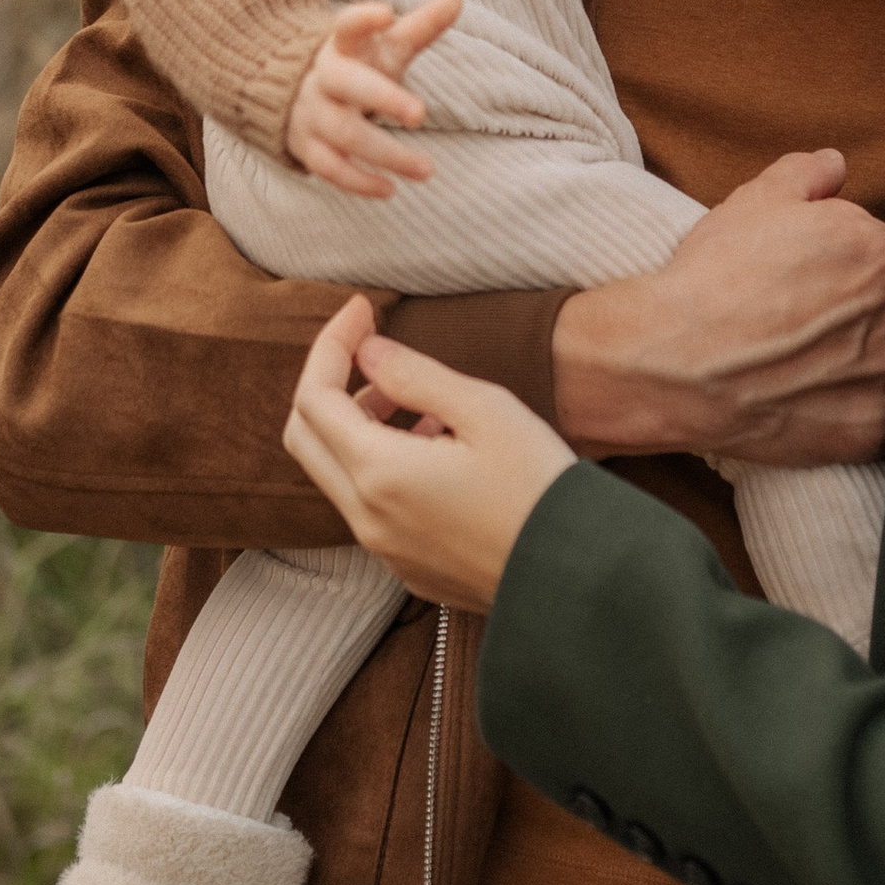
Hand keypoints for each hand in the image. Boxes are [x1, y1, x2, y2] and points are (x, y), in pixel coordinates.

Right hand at [284, 0, 461, 196]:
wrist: (291, 93)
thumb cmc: (358, 65)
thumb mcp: (387, 45)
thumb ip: (422, 24)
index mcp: (342, 46)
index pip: (346, 26)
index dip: (362, 18)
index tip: (386, 12)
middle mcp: (323, 77)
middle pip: (347, 84)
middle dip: (383, 98)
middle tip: (421, 114)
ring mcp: (311, 113)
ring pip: (344, 133)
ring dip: (386, 154)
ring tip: (427, 169)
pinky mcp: (306, 147)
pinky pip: (329, 168)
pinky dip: (358, 182)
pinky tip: (391, 189)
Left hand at [285, 294, 576, 609]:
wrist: (578, 574)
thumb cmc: (539, 486)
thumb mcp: (484, 410)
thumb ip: (415, 376)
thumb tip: (369, 353)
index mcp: (378, 474)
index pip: (314, 398)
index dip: (330, 344)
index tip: (363, 310)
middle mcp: (367, 518)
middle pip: (306, 437)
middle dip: (328, 383)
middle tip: (371, 349)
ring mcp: (384, 549)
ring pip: (336, 473)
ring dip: (356, 425)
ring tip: (415, 398)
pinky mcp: (408, 567)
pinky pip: (369, 506)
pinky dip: (379, 464)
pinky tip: (433, 446)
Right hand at [551, 149, 884, 465]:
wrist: (675, 361)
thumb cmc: (713, 277)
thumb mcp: (754, 201)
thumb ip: (807, 174)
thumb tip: (835, 164)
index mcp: (878, 252)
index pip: (872, 255)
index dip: (830, 266)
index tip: (795, 281)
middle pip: (880, 310)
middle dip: (845, 316)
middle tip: (788, 324)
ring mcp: (882, 377)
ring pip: (878, 366)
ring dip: (849, 366)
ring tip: (789, 366)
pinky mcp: (868, 430)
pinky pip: (875, 422)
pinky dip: (850, 416)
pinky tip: (806, 404)